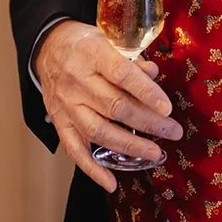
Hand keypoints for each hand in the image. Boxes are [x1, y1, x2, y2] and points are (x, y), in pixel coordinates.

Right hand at [33, 21, 180, 192]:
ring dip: (129, 146)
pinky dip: (91, 169)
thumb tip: (154, 74)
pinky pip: (73, 148)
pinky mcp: (59, 121)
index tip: (167, 108)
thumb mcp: (109, 39)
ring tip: (155, 154)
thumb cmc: (85, 43)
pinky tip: (111, 183)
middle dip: (148, 123)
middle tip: (173, 132)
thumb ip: (132, 58)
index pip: (121, 74)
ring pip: (98, 131)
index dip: (145, 92)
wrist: (47, 46)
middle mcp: (77, 80)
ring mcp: (66, 103)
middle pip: (115, 106)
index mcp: (92, 53)